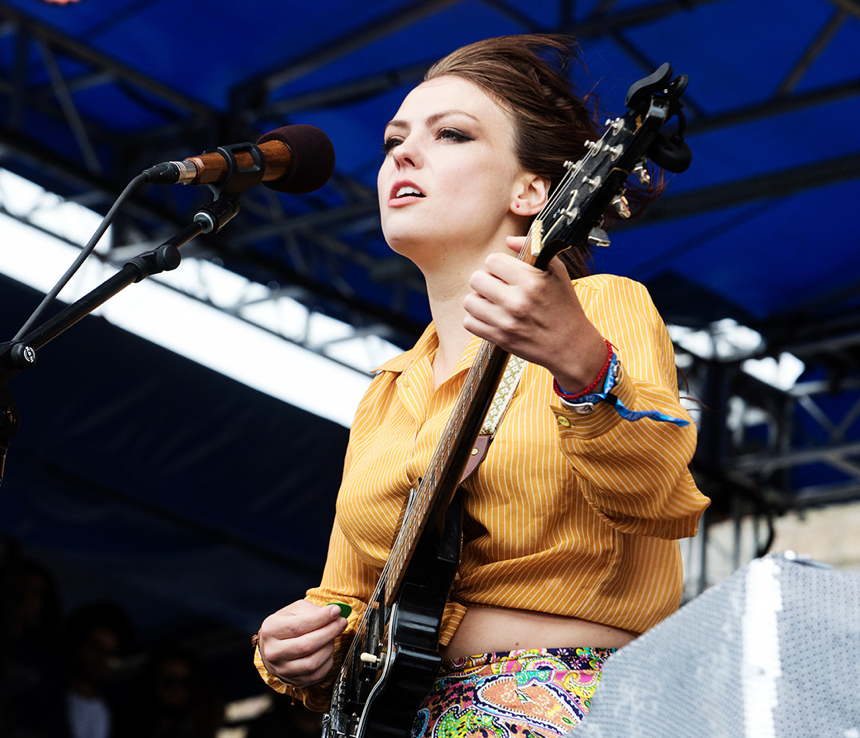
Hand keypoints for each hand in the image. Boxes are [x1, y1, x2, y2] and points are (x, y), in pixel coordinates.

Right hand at [257, 599, 348, 686]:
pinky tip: (327, 652)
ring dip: (328, 647)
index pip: (298, 625)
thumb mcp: (294, 611)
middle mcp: (273, 651)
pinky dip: (327, 662)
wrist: (273, 647)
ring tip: (332, 637)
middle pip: (306, 645)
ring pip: (312, 662)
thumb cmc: (286, 626)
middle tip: (341, 623)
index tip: (336, 611)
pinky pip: (316, 675)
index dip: (320, 618)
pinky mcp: (293, 680)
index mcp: (271, 630)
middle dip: (329, 632)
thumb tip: (333, 613)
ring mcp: (282, 669)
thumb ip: (313, 610)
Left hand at [463, 237, 606, 392]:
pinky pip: (469, 323)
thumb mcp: (558, 273)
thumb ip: (534, 250)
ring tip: (493, 302)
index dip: (497, 264)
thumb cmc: (565, 307)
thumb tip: (508, 239)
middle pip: (476, 279)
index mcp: (531, 282)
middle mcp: (517, 302)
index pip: (492, 261)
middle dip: (485, 280)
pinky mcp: (499, 339)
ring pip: (469, 301)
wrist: (571, 346)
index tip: (505, 272)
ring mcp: (506, 323)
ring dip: (479, 300)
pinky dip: (477, 319)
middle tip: (496, 286)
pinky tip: (491, 316)